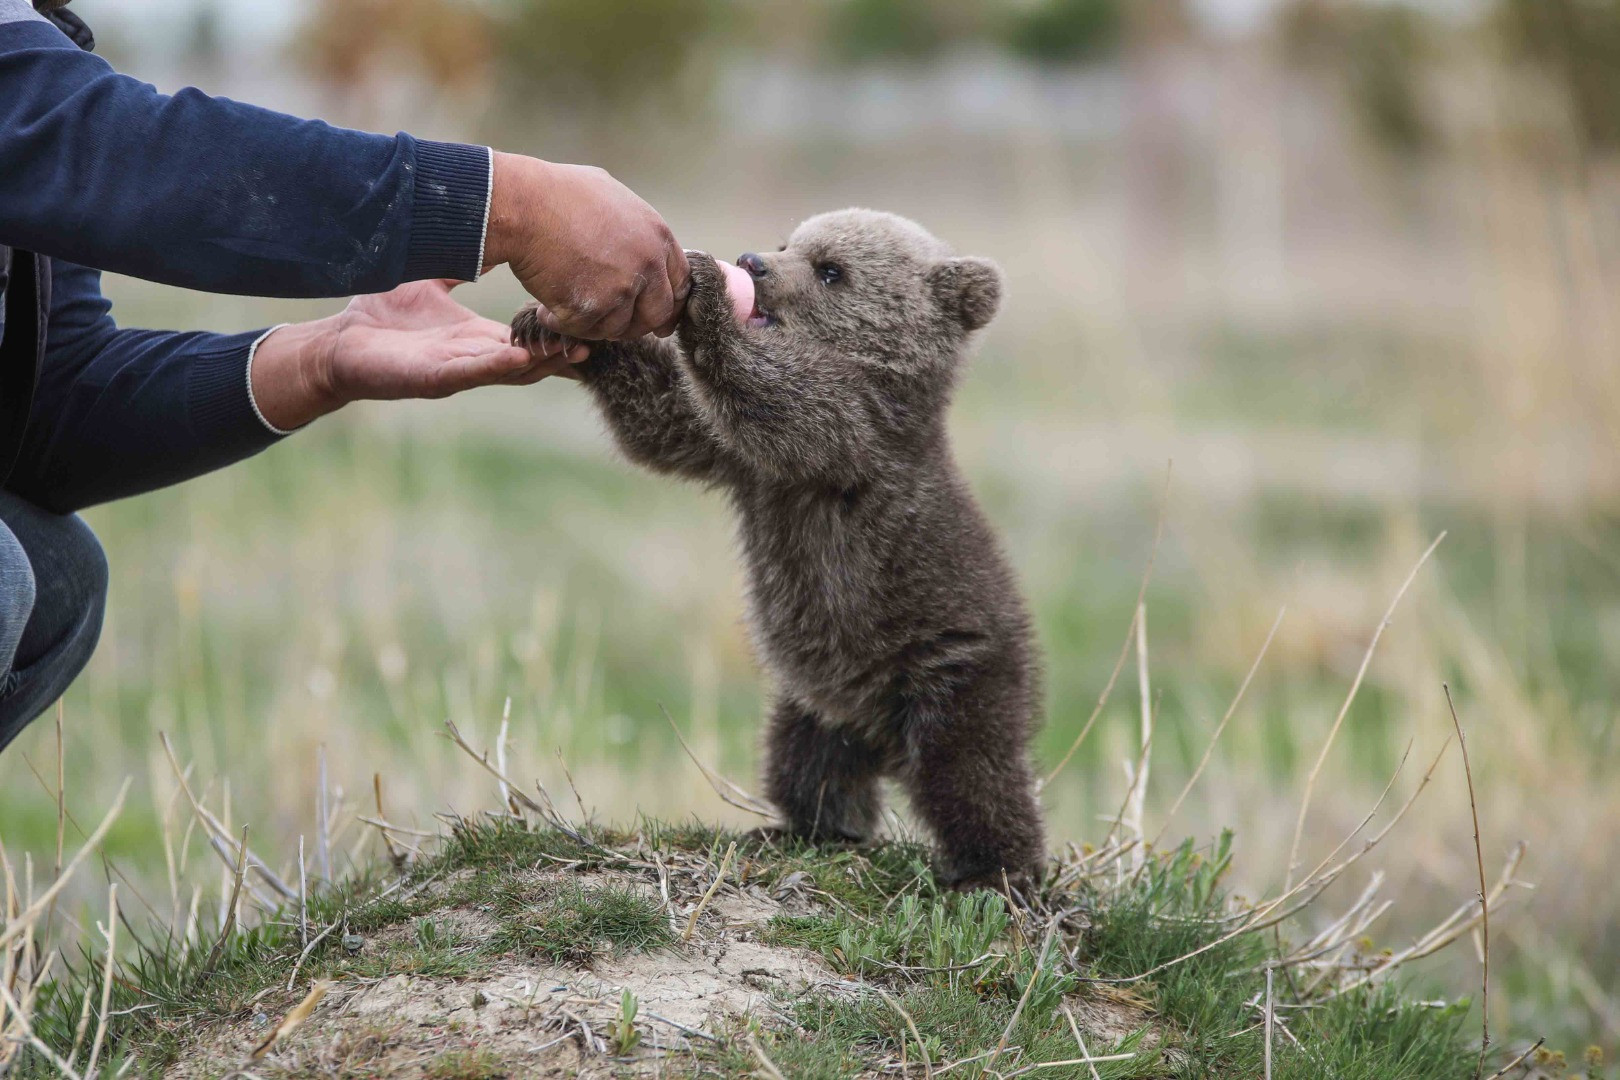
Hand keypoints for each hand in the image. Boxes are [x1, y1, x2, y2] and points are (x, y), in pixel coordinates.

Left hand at [249, 279, 586, 429]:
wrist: (338, 346)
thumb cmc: (382, 319)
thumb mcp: (430, 283)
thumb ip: (459, 263)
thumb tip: (481, 224)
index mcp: (481, 339)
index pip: (537, 336)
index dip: (570, 326)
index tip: (601, 310)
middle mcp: (479, 360)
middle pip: (541, 359)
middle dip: (574, 350)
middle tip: (610, 336)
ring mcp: (460, 372)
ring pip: (517, 371)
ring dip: (548, 363)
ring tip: (580, 350)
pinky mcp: (435, 380)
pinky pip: (474, 374)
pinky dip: (499, 367)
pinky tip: (520, 358)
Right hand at [483, 153, 688, 340]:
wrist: (523, 205)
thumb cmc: (557, 193)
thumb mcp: (611, 195)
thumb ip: (633, 225)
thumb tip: (641, 240)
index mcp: (657, 236)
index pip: (680, 282)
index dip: (666, 301)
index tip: (652, 313)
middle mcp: (647, 264)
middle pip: (658, 314)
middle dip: (636, 323)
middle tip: (610, 322)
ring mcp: (622, 289)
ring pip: (620, 328)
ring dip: (595, 324)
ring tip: (569, 306)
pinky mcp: (593, 308)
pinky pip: (586, 331)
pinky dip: (565, 325)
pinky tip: (547, 309)